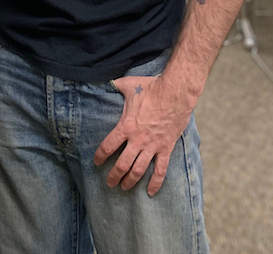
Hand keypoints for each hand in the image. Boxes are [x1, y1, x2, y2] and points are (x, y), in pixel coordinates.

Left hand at [93, 75, 192, 195]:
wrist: (175, 94)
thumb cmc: (150, 88)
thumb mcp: (128, 84)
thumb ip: (115, 84)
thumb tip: (105, 80)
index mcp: (126, 126)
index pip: (108, 146)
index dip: (100, 156)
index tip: (96, 162)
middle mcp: (138, 140)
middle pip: (122, 164)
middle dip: (114, 175)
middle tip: (109, 183)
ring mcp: (152, 146)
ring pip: (139, 170)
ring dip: (130, 181)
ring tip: (124, 187)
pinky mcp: (166, 148)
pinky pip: (161, 170)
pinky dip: (156, 182)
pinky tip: (150, 192)